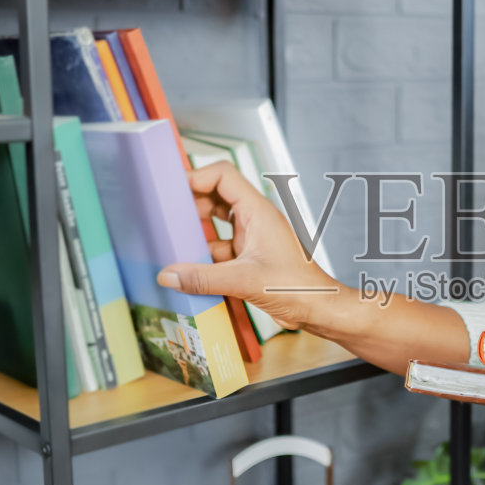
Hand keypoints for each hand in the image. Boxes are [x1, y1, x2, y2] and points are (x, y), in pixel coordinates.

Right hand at [155, 160, 339, 330]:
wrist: (318, 309)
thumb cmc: (299, 287)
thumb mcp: (244, 280)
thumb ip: (203, 278)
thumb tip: (168, 275)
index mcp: (258, 211)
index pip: (224, 176)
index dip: (197, 177)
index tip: (173, 190)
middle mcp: (255, 220)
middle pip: (216, 197)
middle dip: (191, 204)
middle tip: (165, 214)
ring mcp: (253, 238)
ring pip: (217, 225)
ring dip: (196, 232)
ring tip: (172, 241)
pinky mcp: (250, 258)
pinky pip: (220, 249)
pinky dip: (204, 257)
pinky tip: (188, 269)